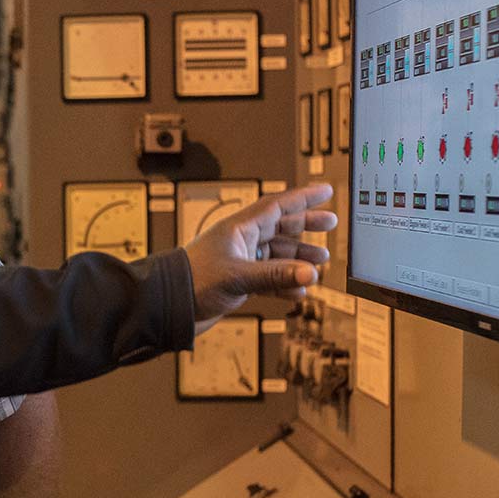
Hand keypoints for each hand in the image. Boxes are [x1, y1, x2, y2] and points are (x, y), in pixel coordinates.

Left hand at [182, 183, 336, 330]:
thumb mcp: (238, 276)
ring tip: (320, 264)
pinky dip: (284, 284)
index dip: (302, 198)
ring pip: (277, 256)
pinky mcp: (237, 283)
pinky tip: (298, 291)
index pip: (277, 206)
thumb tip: (309, 274)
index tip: (325, 191)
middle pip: (280, 227)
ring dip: (298, 259)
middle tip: (330, 224)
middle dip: (306, 226)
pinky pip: (268, 279)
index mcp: (239, 229)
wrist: (167, 306)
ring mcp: (239, 262)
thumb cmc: (192, 281)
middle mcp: (241, 242)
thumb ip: (275, 275)